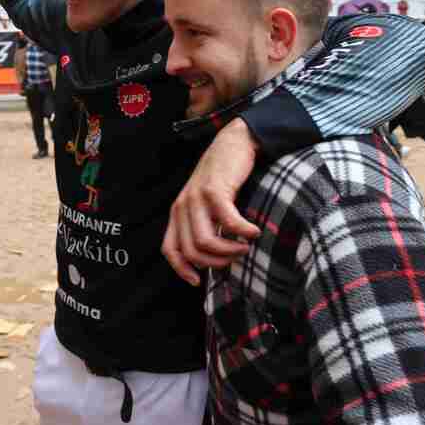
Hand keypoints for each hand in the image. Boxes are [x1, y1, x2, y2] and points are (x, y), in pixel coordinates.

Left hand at [161, 118, 261, 285]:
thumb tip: (213, 260)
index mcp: (178, 212)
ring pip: (206, 242)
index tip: (198, 282)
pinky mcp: (215, 189)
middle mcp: (182, 206)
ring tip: (245, 245)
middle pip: (192, 251)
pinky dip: (243, 232)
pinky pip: (228, 222)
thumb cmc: (225, 177)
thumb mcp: (207, 204)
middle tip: (236, 256)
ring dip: (230, 250)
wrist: (234, 142)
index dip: (181, 270)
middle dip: (216, 262)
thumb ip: (205, 225)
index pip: (170, 249)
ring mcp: (196, 198)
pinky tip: (254, 231)